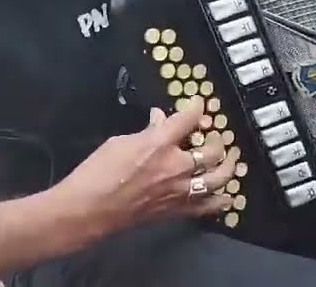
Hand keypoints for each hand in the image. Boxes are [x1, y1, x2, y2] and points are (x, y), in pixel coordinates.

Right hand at [48, 97, 238, 239]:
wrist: (85, 212)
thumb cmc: (96, 173)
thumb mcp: (119, 143)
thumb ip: (146, 131)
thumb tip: (159, 119)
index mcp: (159, 144)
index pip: (188, 118)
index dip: (198, 108)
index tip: (200, 104)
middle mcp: (175, 166)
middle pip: (213, 150)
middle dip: (219, 141)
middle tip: (216, 137)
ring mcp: (178, 191)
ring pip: (218, 178)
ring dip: (228, 167)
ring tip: (230, 161)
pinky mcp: (175, 211)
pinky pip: (207, 206)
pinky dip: (220, 200)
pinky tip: (226, 195)